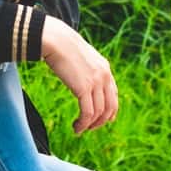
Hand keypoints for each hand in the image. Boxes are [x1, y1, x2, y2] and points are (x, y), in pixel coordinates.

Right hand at [41, 18, 118, 134]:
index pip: (113, 95)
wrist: (56, 40)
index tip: (99, 120)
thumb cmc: (62, 47)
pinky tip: (76, 127)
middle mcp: (104, 76)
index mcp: (105, 68)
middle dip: (100, 122)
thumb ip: (85, 68)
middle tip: (89, 128)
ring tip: (79, 129)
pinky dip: (84, 124)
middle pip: (110, 107)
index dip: (109, 111)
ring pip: (99, 113)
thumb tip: (80, 78)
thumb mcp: (80, 57)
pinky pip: (88, 113)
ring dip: (89, 125)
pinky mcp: (84, 88)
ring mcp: (96, 82)